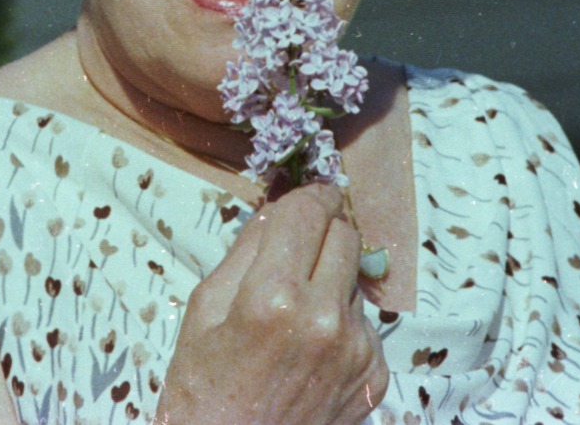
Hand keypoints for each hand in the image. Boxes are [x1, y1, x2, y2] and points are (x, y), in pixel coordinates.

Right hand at [153, 182, 388, 424]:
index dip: (308, 194)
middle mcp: (323, 318)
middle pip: (344, 234)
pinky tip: (311, 348)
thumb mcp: (204, 308)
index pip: (308, 211)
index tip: (307, 192)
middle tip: (299, 245)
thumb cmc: (204, 386)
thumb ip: (246, 248)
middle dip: (322, 230)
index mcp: (272, 297)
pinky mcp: (376, 374)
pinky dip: (341, 321)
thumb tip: (279, 204)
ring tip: (296, 313)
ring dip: (331, 278)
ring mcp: (356, 349)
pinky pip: (363, 321)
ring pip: (355, 277)